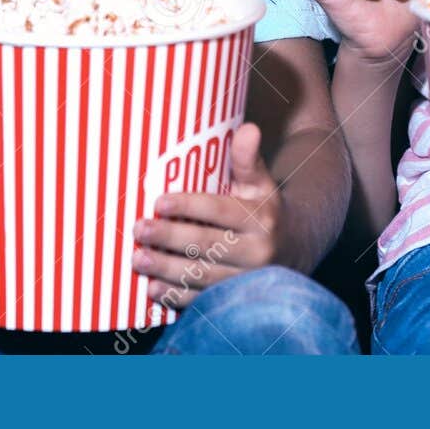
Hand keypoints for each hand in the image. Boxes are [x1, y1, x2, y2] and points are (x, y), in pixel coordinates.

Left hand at [131, 123, 286, 309]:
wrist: (292, 251)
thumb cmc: (264, 211)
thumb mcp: (261, 184)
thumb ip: (248, 159)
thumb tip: (247, 128)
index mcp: (260, 218)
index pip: (220, 210)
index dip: (189, 206)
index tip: (159, 202)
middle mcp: (257, 251)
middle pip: (206, 244)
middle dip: (169, 237)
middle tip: (139, 229)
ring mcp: (246, 280)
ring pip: (201, 275)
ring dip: (166, 268)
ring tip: (137, 258)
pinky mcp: (234, 299)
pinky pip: (202, 300)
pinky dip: (176, 296)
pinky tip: (152, 289)